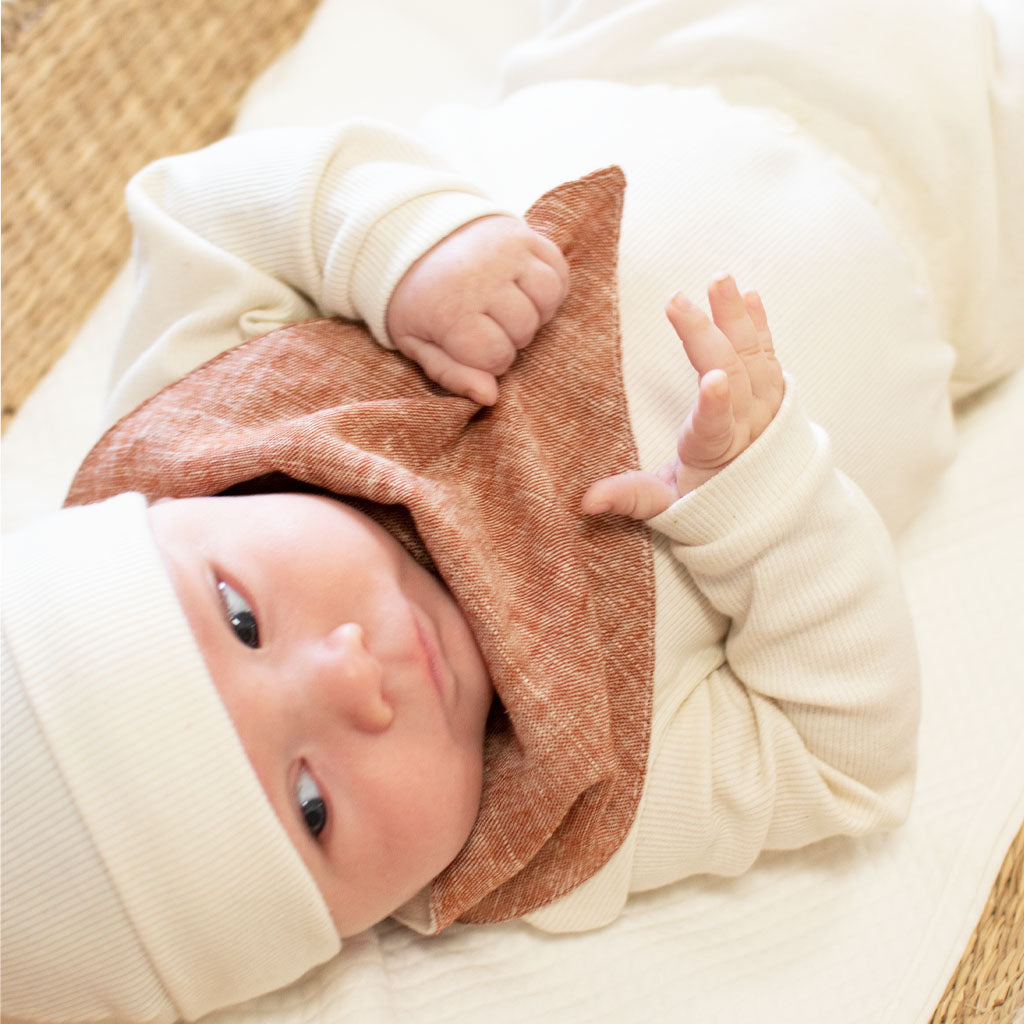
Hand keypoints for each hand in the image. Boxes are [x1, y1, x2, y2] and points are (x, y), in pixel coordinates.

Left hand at [386, 215, 569, 403]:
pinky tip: (526, 290)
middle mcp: (480, 277)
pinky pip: (558, 271)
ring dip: (534, 312)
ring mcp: (505, 251)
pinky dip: (550, 287)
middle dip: (510, 337)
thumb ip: (451, 374)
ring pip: (547, 299)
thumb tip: (490, 397)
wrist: (413, 236)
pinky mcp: (523, 233)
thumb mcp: (418, 344)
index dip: (489, 361)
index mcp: (449, 309)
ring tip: (510, 308)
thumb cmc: (418, 300)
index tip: (472, 346)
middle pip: (524, 329)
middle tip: (490, 324)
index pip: (497, 357)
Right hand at [582, 275, 783, 518]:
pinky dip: (759, 324)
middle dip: (706, 336)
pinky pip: (768, 354)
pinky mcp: (772, 394)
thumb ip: (628, 498)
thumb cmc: (706, 504)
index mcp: (716, 454)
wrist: (761, 505)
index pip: (717, 428)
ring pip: (753, 356)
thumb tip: (586, 502)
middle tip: (677, 302)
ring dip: (735, 316)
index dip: (716, 405)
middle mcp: (749, 427)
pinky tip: (749, 296)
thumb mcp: (665, 505)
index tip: (714, 379)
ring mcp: (765, 407)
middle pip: (732, 375)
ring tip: (718, 281)